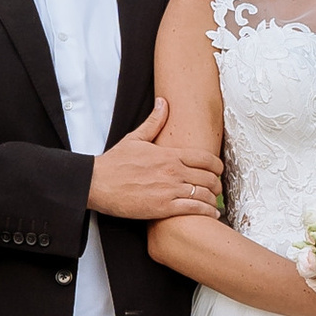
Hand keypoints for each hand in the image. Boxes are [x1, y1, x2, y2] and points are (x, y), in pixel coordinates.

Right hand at [92, 94, 223, 222]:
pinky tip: (210, 213)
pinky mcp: (163, 208)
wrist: (97, 183)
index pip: (205, 158)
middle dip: (217, 183)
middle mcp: (173, 171)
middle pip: (209, 177)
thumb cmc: (114, 163)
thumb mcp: (135, 138)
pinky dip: (206, 211)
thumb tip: (163, 102)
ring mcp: (169, 190)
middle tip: (217, 187)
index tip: (219, 170)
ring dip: (213, 198)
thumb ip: (154, 122)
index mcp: (169, 154)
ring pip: (204, 194)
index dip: (217, 165)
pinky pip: (194, 210)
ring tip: (213, 202)